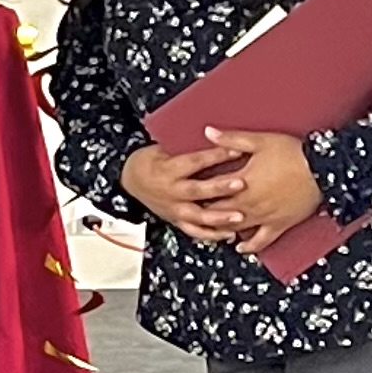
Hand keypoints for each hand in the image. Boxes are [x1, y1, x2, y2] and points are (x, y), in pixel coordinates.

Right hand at [120, 141, 250, 246]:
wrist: (130, 181)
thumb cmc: (150, 162)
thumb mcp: (160, 150)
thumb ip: (184, 149)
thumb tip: (213, 137)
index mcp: (167, 170)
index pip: (194, 162)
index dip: (215, 156)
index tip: (237, 150)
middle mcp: (171, 191)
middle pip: (197, 190)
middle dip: (219, 188)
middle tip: (241, 184)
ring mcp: (173, 209)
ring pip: (197, 216)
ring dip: (219, 218)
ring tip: (240, 217)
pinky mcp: (176, 220)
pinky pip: (193, 231)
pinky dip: (211, 235)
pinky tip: (229, 234)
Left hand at [202, 127, 324, 254]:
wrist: (325, 169)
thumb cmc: (293, 153)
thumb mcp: (260, 141)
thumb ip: (231, 139)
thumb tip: (208, 131)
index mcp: (241, 182)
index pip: (210, 190)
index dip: (197, 191)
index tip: (188, 191)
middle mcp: (249, 203)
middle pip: (217, 212)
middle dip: (204, 212)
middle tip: (194, 211)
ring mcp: (264, 216)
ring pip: (234, 228)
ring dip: (221, 229)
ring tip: (210, 228)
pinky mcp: (279, 225)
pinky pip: (261, 241)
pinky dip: (249, 246)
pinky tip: (240, 247)